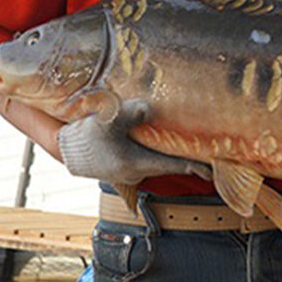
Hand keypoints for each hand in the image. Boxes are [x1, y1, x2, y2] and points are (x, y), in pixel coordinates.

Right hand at [57, 98, 210, 184]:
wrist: (67, 150)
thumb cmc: (88, 136)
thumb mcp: (109, 121)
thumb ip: (132, 113)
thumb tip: (150, 107)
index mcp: (138, 163)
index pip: (176, 166)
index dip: (197, 167)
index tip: (213, 168)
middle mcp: (138, 171)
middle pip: (170, 164)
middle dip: (186, 157)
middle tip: (205, 147)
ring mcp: (131, 173)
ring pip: (158, 162)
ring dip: (169, 153)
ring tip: (185, 141)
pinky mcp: (124, 168)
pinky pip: (147, 160)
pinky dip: (156, 152)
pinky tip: (158, 140)